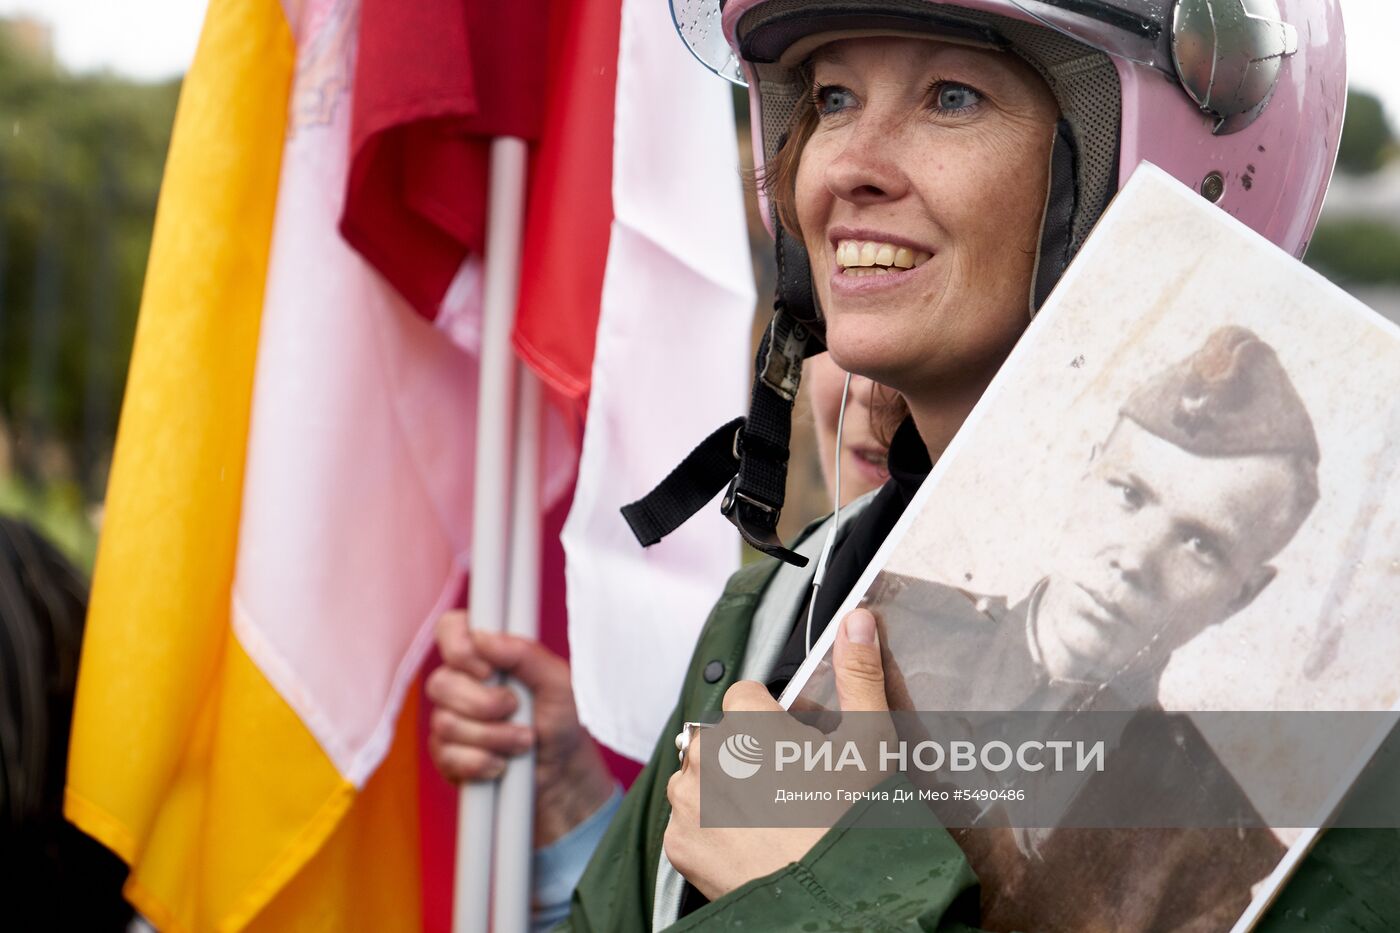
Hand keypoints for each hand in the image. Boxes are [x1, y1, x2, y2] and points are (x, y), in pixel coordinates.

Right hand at [426, 610, 614, 845]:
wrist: (563, 775)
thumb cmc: (562, 721)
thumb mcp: (559, 683)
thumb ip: (526, 654)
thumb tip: (484, 637)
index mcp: (486, 656)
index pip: (450, 629)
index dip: (459, 647)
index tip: (488, 670)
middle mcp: (461, 683)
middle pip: (440, 683)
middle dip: (484, 704)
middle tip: (517, 710)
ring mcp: (450, 720)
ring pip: (444, 723)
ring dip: (492, 737)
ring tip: (523, 742)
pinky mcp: (447, 756)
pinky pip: (447, 756)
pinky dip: (481, 762)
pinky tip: (502, 765)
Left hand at [664, 609, 889, 899]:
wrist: (832, 902)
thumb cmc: (851, 820)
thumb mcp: (869, 741)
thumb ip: (858, 673)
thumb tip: (856, 620)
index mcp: (746, 723)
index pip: (746, 695)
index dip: (775, 718)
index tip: (798, 744)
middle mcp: (706, 756)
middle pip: (721, 737)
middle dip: (747, 754)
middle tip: (790, 786)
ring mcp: (687, 803)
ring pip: (699, 778)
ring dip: (724, 789)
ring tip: (769, 818)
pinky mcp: (678, 845)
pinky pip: (687, 823)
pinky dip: (710, 830)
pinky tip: (748, 843)